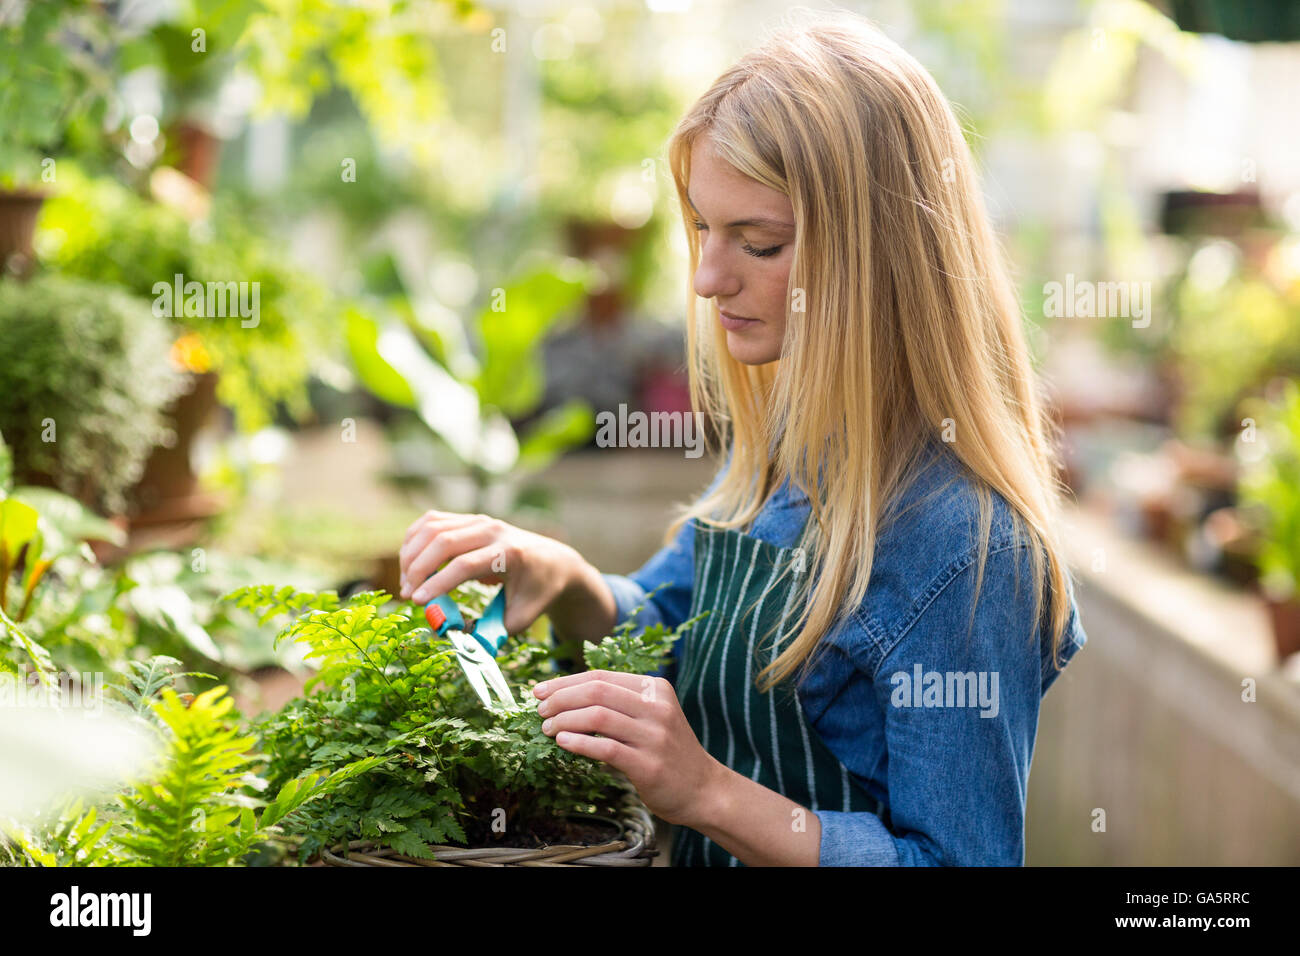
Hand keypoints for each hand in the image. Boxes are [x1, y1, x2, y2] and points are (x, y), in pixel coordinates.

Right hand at [398, 510, 581, 635]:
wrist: (554, 562)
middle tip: (408, 597)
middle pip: (443, 541)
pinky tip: (410, 563)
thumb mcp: (522, 617)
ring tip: (408, 584)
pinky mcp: (469, 519)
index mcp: (510, 553)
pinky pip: (431, 522)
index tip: (417, 602)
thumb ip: (492, 632)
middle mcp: (493, 530)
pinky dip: (414, 540)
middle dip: (418, 569)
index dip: (438, 583)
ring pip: (432, 527)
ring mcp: (480, 520)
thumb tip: (456, 640)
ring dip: (411, 554)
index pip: (465, 564)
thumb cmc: (538, 592)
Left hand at [532, 670, 726, 826]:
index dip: (566, 682)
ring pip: (598, 716)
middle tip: (540, 710)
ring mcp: (654, 736)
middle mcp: (657, 707)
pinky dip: (579, 743)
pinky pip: (606, 748)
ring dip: (565, 720)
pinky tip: (563, 743)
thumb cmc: (668, 752)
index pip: (601, 677)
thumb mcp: (651, 717)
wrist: (703, 789)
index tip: (540, 690)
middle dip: (560, 698)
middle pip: (597, 691)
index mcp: (656, 688)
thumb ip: (619, 705)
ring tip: (548, 728)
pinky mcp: (649, 765)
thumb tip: (565, 698)